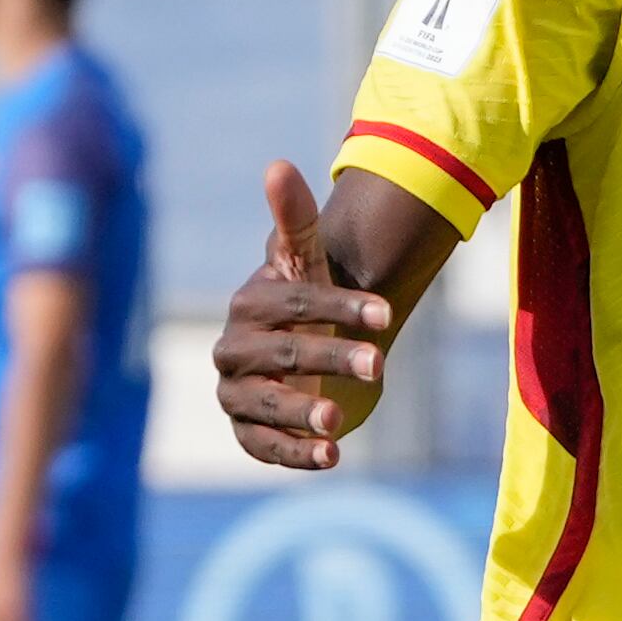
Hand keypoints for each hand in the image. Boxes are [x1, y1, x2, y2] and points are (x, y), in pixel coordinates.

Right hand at [214, 160, 392, 469]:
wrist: (303, 357)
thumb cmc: (309, 306)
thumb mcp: (310, 266)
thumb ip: (296, 221)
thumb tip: (279, 164)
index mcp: (249, 306)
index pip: (293, 303)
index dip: (339, 305)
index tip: (387, 314)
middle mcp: (234, 350)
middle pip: (284, 353)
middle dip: (331, 356)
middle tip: (379, 363)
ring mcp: (237, 394)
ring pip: (266, 404)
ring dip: (302, 412)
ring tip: (338, 420)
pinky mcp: (248, 433)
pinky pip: (264, 447)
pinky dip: (295, 454)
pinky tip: (332, 457)